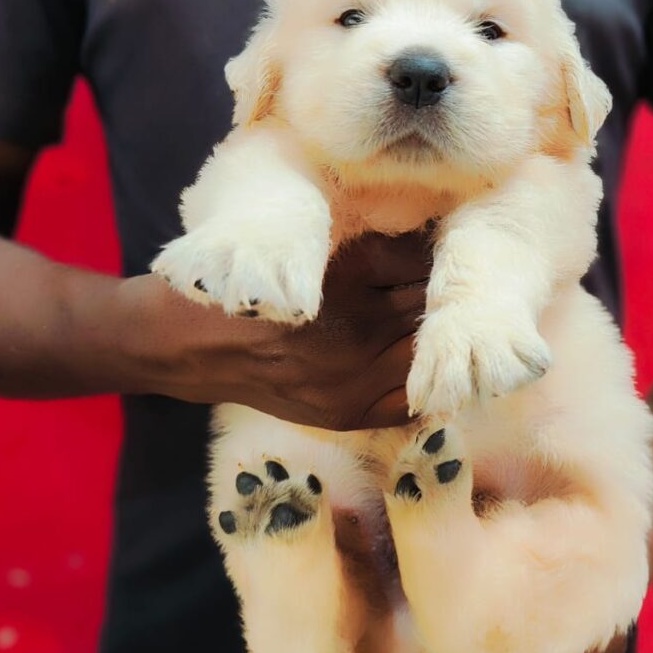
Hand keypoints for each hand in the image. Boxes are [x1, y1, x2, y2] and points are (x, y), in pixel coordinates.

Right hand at [120, 230, 431, 429]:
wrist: (191, 346)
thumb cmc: (247, 287)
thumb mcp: (305, 247)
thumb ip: (370, 245)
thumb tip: (428, 237)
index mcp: (347, 281)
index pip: (422, 263)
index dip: (440, 251)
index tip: (451, 243)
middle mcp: (356, 336)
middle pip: (429, 310)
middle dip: (446, 294)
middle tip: (461, 282)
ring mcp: (354, 383)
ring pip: (425, 356)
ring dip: (438, 337)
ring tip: (449, 321)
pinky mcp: (347, 415)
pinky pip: (409, 402)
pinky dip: (422, 379)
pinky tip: (428, 362)